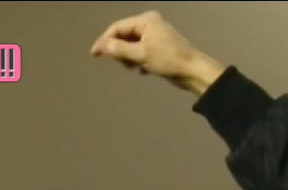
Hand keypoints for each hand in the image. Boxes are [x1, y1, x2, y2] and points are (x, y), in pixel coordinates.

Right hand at [90, 10, 225, 95]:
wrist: (192, 71)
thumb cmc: (168, 60)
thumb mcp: (141, 55)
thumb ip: (119, 50)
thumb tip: (102, 46)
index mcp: (145, 20)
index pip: (118, 28)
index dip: (104, 41)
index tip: (94, 54)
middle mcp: (149, 24)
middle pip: (124, 36)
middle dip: (119, 51)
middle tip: (121, 64)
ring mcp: (155, 35)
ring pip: (132, 45)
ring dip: (129, 57)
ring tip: (133, 67)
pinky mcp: (159, 47)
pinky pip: (141, 51)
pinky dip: (138, 60)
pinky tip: (143, 70)